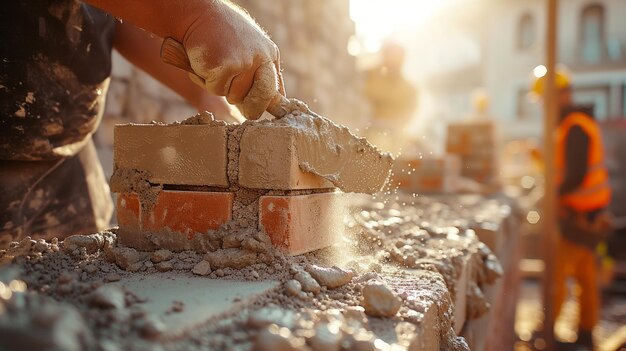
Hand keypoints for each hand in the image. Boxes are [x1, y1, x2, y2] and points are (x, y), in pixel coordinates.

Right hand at [183, 1, 283, 118]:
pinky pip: (215, 89)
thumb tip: (275, 105)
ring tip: (213, 63)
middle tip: (240, 104)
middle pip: (262, 100)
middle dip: (251, 108)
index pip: (276, 90)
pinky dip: (204, 79)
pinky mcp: (225, 67)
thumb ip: (260, 75)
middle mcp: (261, 59)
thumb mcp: (249, 50)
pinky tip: (203, 60)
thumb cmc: (220, 33)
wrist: (197, 13)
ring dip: (219, 86)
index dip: (275, 107)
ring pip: (233, 96)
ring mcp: (244, 63)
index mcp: (269, 55)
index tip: (276, 116)